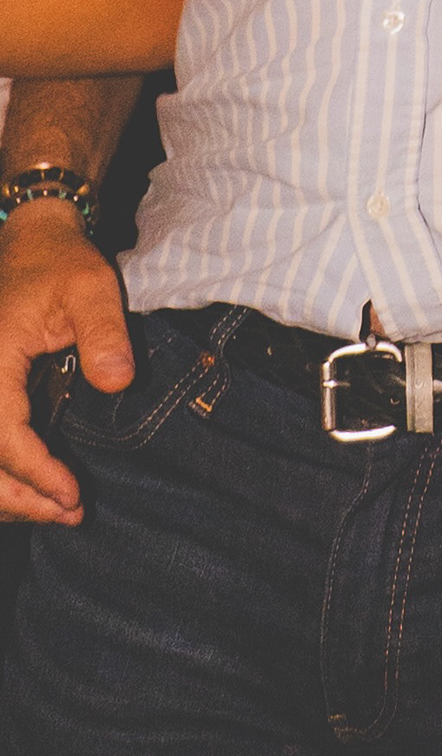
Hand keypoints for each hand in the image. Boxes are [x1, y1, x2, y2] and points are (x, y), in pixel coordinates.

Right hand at [0, 202, 133, 523]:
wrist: (33, 240)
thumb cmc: (62, 262)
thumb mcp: (92, 286)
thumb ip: (105, 333)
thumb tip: (117, 382)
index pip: (3, 435)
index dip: (35, 472)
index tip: (72, 495)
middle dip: (20, 499)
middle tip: (70, 514)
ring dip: (8, 495)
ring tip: (56, 511)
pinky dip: (4, 474)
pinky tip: (35, 488)